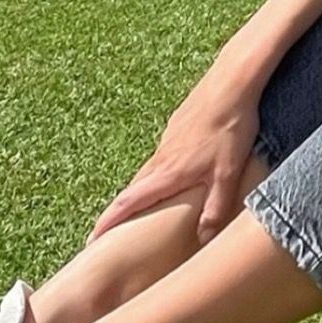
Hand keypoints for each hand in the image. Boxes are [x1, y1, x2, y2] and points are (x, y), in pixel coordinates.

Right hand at [87, 76, 260, 246]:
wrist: (231, 82)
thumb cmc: (231, 128)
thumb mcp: (228, 174)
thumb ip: (215, 208)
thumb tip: (202, 240)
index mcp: (169, 173)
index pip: (129, 203)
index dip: (108, 222)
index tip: (91, 240)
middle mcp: (162, 157)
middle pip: (133, 189)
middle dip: (120, 211)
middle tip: (109, 231)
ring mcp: (168, 140)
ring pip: (148, 171)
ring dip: (139, 191)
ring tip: (139, 208)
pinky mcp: (178, 126)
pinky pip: (162, 156)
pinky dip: (157, 171)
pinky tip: (170, 173)